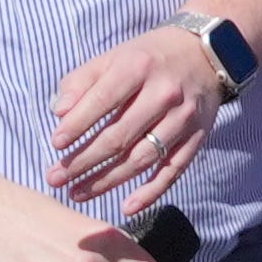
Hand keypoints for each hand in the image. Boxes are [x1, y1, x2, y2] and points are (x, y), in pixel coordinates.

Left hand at [47, 18, 229, 215]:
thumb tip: (58, 113)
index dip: (77, 126)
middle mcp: (164, 94)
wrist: (206, 55)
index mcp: (138, 68)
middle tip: (56, 178)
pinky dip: (151, 191)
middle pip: (119, 136)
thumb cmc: (147, 58)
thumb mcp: (112, 57)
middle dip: (83, 161)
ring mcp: (183, 118)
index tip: (55, 144)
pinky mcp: (197, 136)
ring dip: (107, 180)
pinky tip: (127, 207)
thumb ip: (81, 82)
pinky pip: (174, 169)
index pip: (102, 101)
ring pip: (142, 157)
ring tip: (77, 192)